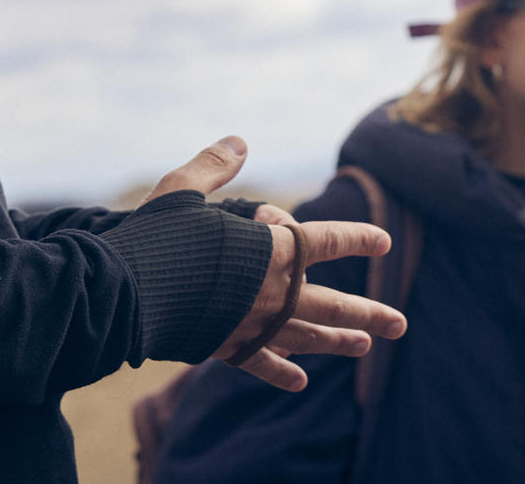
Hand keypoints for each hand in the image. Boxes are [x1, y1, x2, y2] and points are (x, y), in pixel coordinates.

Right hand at [147, 137, 407, 390]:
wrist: (124, 293)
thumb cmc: (154, 237)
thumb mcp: (183, 189)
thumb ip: (214, 165)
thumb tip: (240, 141)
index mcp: (269, 249)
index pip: (327, 241)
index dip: (357, 239)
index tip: (384, 242)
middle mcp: (270, 291)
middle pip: (330, 303)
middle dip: (368, 314)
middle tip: (400, 324)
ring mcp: (250, 324)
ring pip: (305, 336)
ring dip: (337, 341)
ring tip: (366, 347)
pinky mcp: (225, 347)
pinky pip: (262, 363)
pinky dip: (281, 372)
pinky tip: (300, 383)